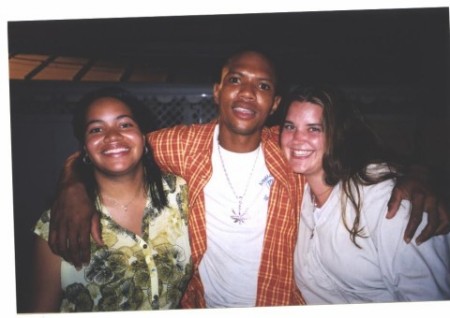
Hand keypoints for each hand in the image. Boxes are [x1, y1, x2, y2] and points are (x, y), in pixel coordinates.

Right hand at [48, 152, 102, 267]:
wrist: (70, 186)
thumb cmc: (85, 199)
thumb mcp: (94, 213)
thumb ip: (96, 230)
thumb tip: (101, 244)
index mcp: (82, 223)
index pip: (82, 244)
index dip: (84, 255)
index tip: (86, 262)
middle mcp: (70, 225)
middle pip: (71, 247)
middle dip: (75, 258)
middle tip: (79, 266)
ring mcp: (60, 224)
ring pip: (61, 245)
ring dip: (65, 255)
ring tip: (71, 261)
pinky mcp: (53, 221)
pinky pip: (52, 239)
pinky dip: (55, 248)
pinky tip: (59, 253)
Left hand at [387, 172, 449, 244]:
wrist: (425, 171)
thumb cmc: (409, 181)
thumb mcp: (398, 188)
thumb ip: (393, 202)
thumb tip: (388, 217)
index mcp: (420, 196)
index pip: (416, 218)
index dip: (411, 230)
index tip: (406, 240)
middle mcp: (433, 200)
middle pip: (432, 223)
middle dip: (425, 235)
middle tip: (417, 242)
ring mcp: (442, 201)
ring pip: (445, 221)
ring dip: (437, 232)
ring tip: (427, 238)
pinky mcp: (447, 202)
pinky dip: (445, 227)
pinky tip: (437, 232)